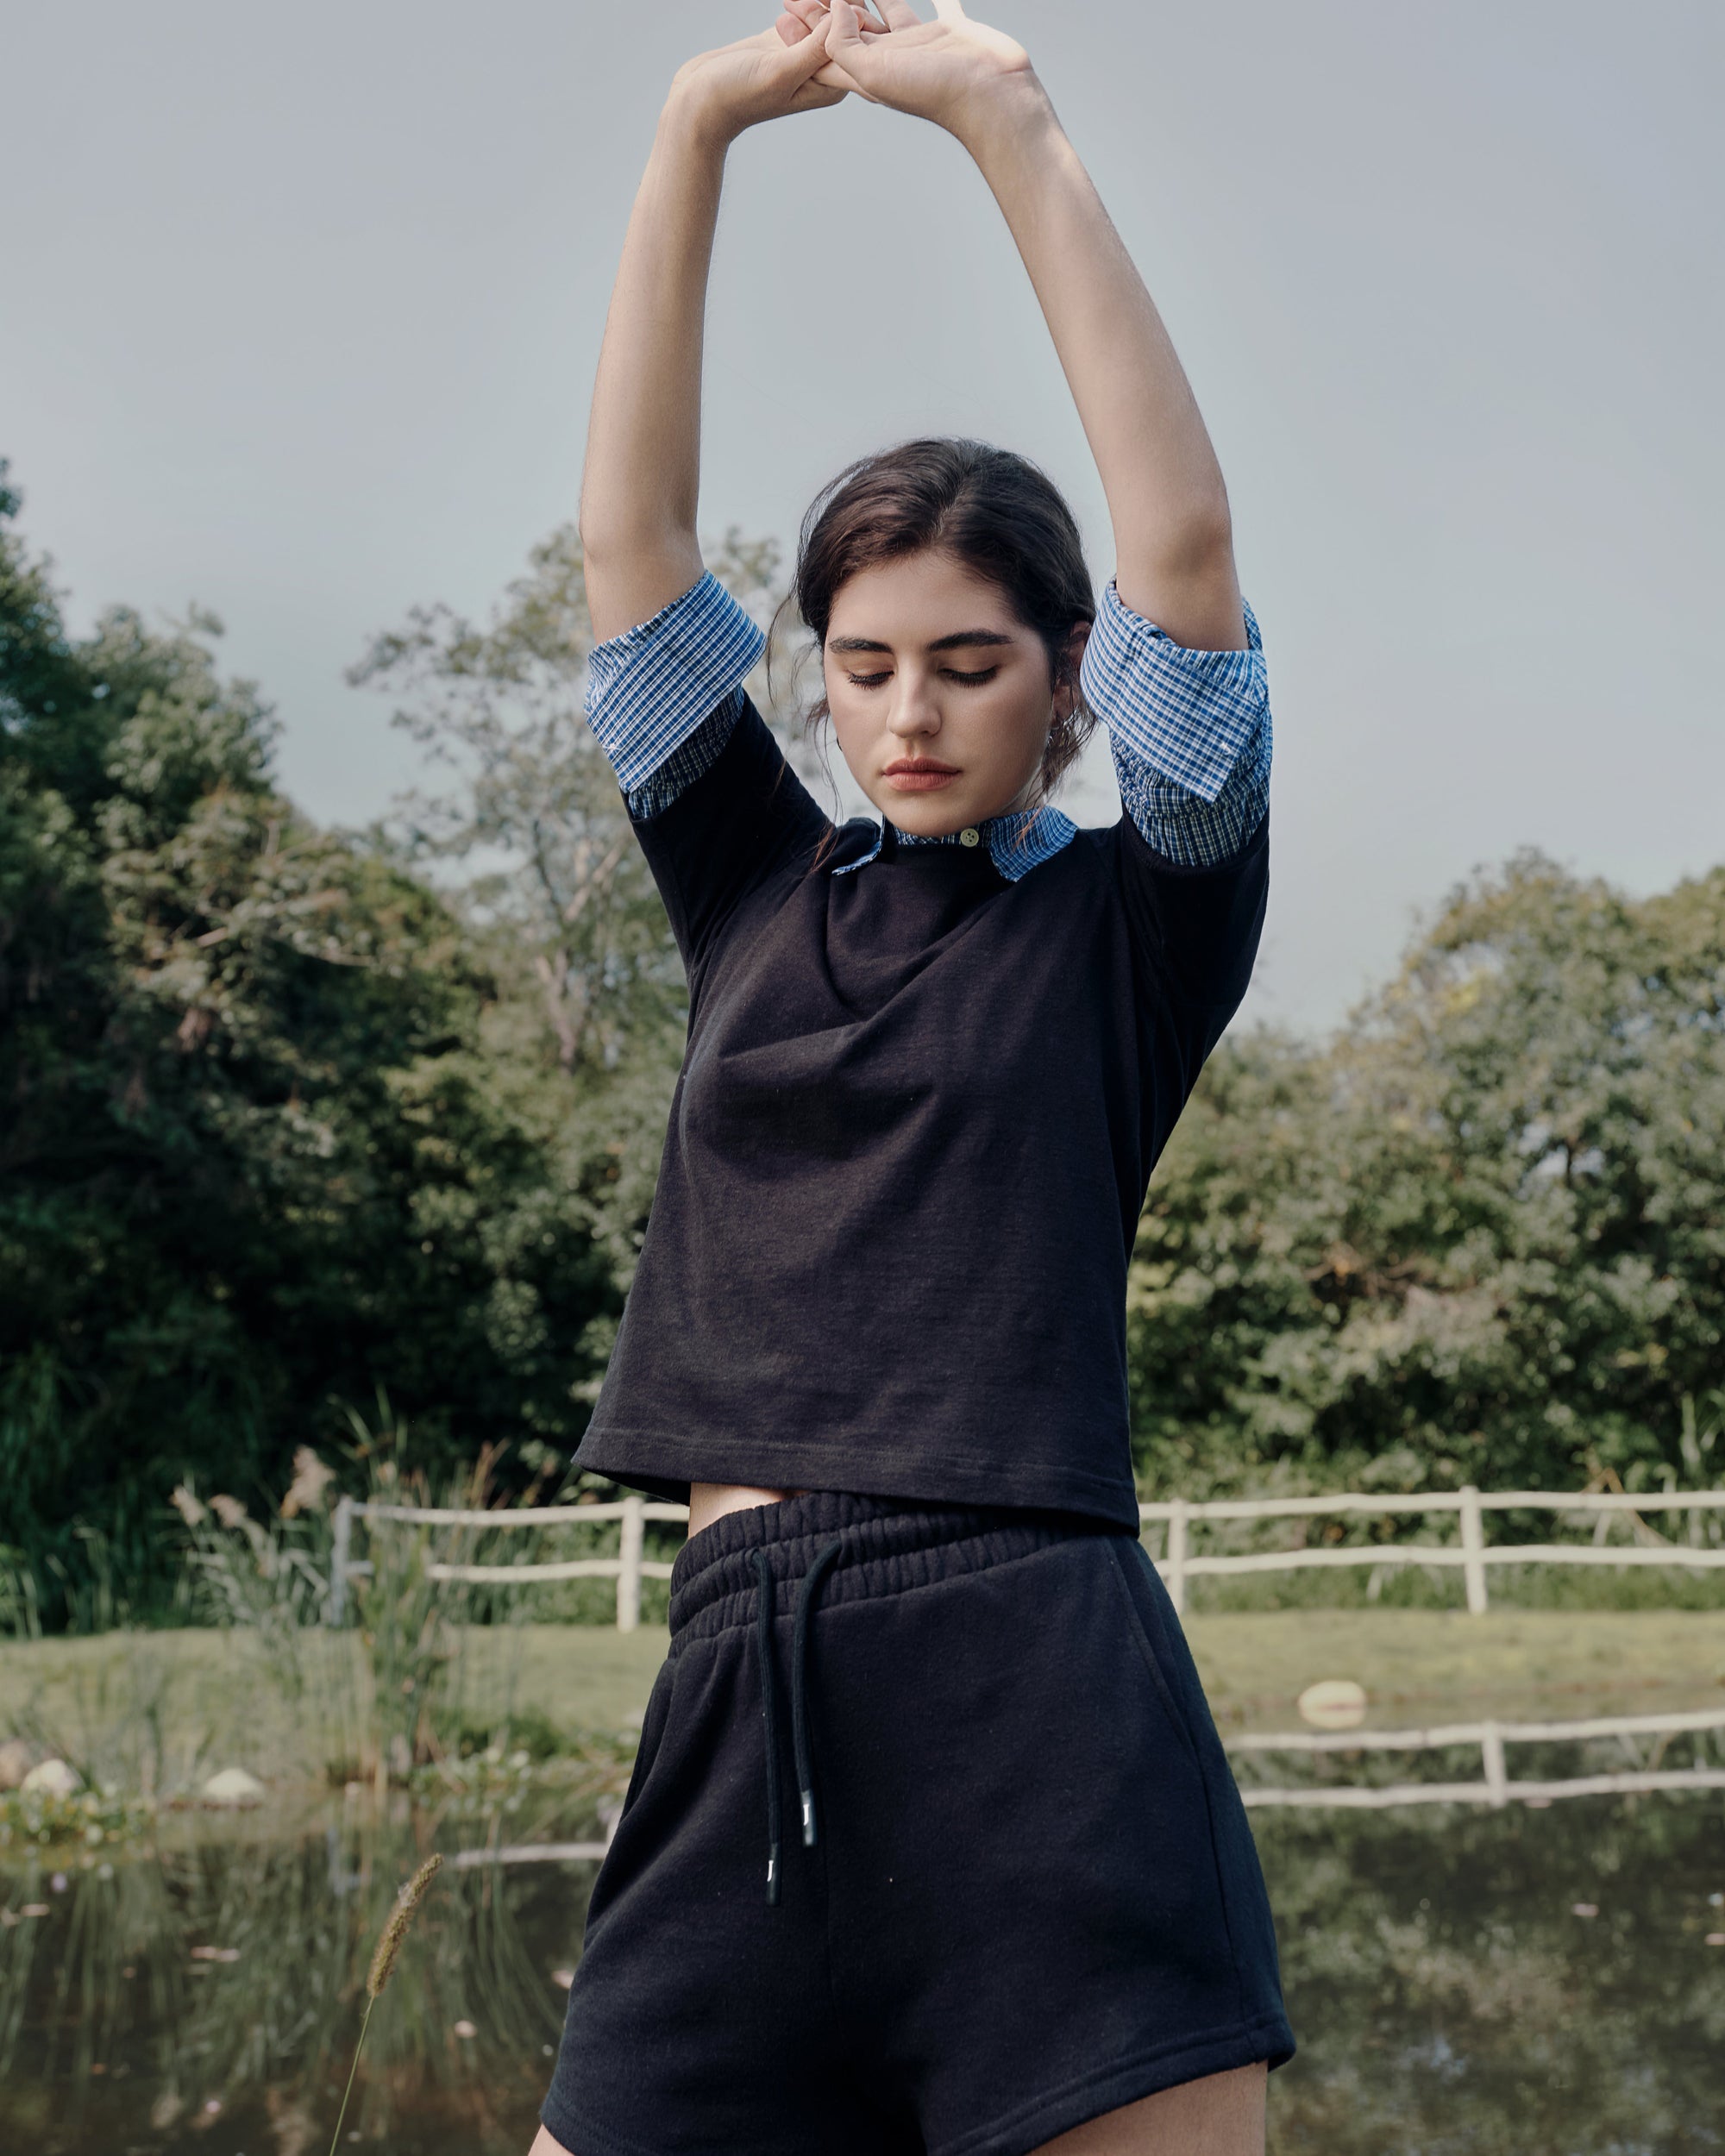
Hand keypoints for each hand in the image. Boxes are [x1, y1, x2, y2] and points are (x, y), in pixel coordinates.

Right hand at [666, 17, 848, 144]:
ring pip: (822, 15)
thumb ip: (814, 48)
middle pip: (841, 27)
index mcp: (830, 84)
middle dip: (838, 1)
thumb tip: (849, 19)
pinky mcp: (784, 40)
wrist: (701, 101)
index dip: (853, 12)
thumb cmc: (738, 95)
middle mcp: (822, 71)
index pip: (853, 42)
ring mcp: (803, 54)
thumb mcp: (781, 71)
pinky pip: (802, 12)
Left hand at [775, 0, 1037, 138]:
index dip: (805, 30)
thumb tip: (835, 7)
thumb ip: (844, 43)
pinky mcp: (953, 31)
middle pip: (854, 29)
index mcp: (872, 73)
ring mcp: (924, 45)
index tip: (786, 5)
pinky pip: (941, 4)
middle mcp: (895, 59)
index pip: (829, 50)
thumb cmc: (935, 92)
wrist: (991, 97)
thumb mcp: (873, 73)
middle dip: (831, 8)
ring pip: (891, 11)